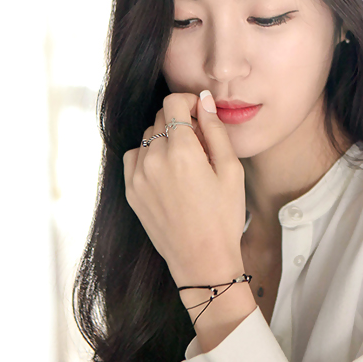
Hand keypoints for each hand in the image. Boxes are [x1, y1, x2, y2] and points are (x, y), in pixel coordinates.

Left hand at [123, 91, 246, 287]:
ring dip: (165, 138)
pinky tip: (167, 171)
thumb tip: (204, 101)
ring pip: (147, 136)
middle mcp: (154, 160)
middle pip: (161, 118)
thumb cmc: (223, 216)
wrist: (202, 261)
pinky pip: (135, 157)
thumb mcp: (231, 169)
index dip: (189, 102)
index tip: (201, 114)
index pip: (173, 103)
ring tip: (186, 161)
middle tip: (201, 143)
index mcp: (182, 152)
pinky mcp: (131, 191)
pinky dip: (149, 154)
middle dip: (180, 121)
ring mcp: (138, 176)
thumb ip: (215, 130)